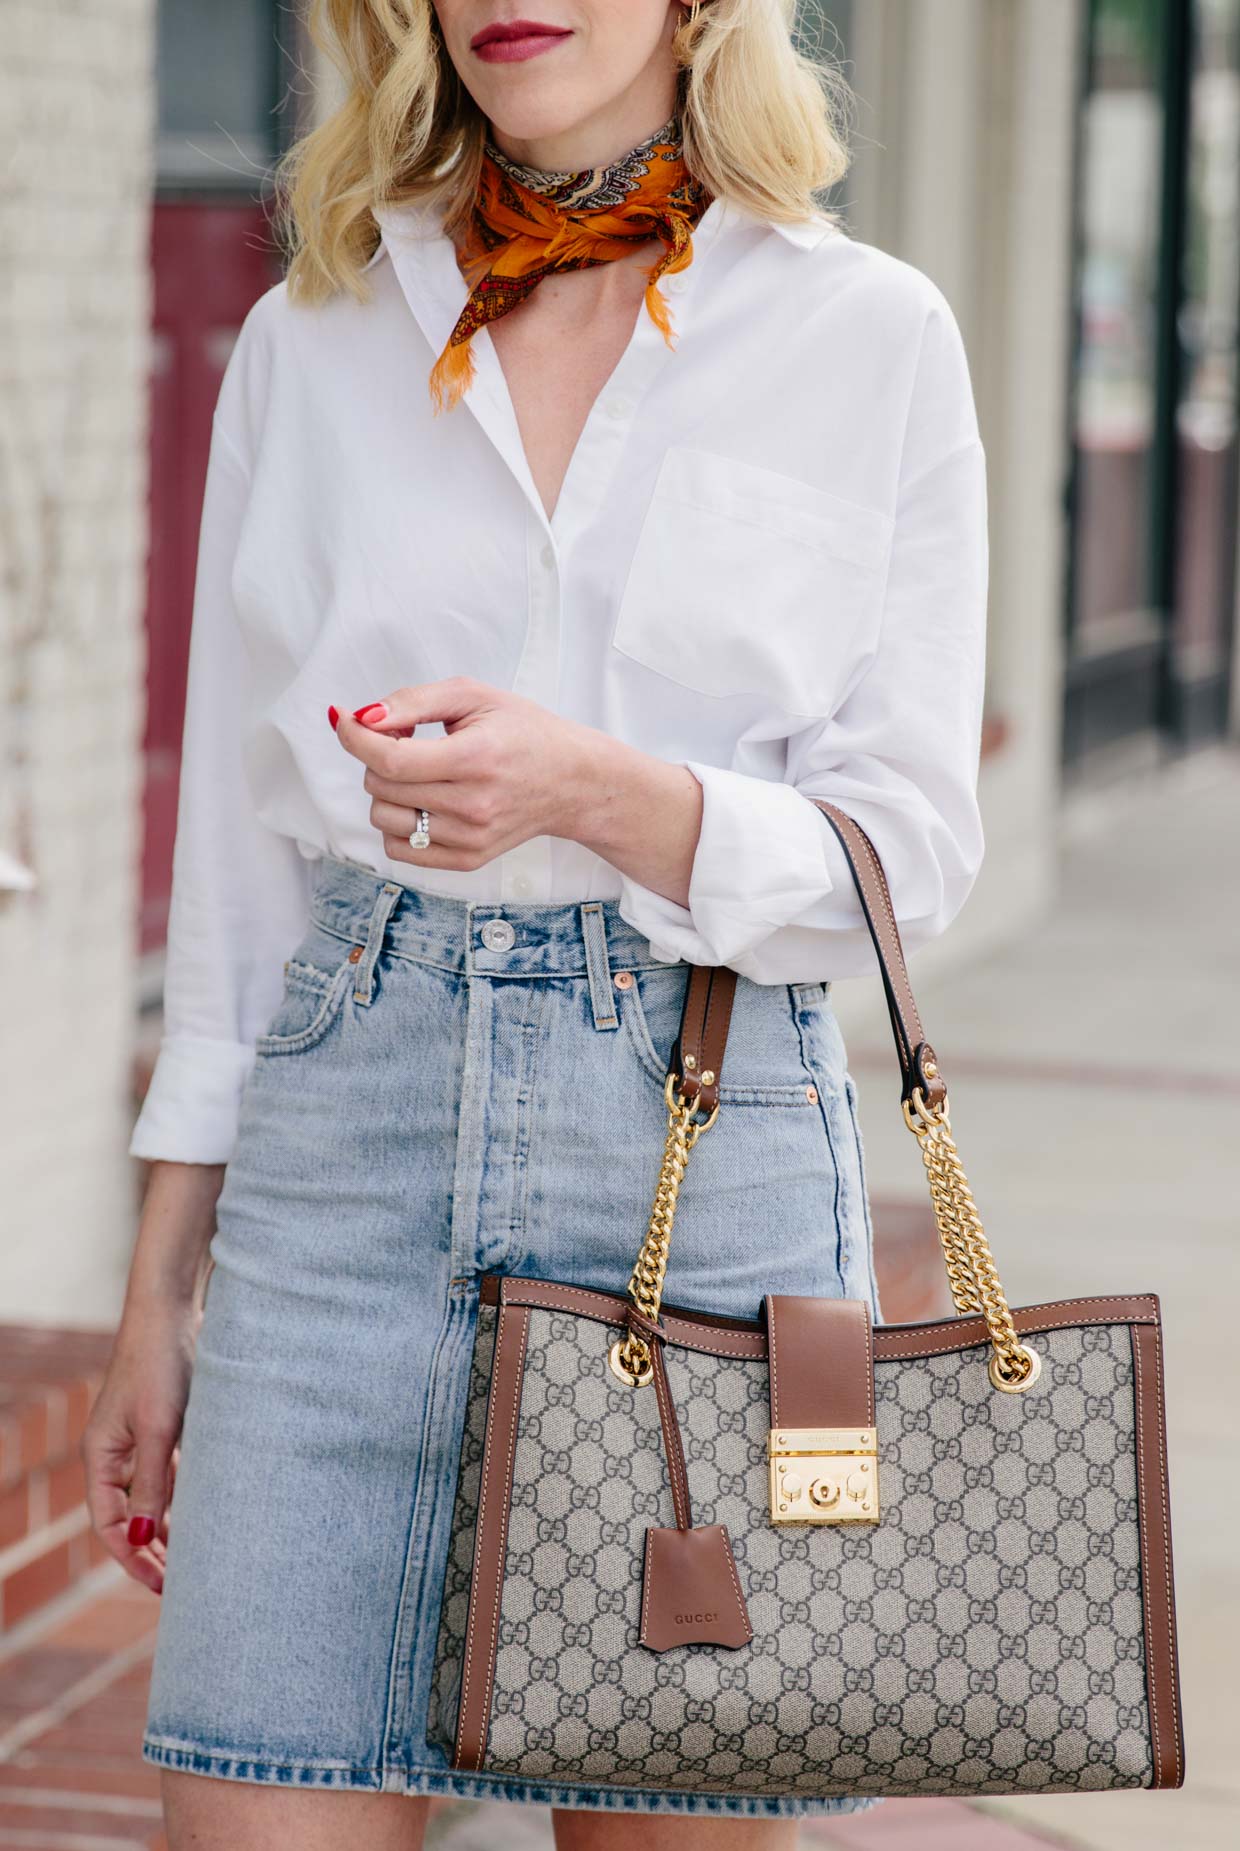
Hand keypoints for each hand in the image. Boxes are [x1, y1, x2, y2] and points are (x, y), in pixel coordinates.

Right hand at [81, 1297, 199, 1594]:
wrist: (173, 1308)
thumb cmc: (162, 1363)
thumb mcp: (160, 1428)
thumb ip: (153, 1483)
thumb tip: (145, 1540)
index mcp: (102, 1456)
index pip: (111, 1525)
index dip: (134, 1559)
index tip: (163, 1587)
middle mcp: (115, 1452)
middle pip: (129, 1517)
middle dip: (152, 1551)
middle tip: (185, 1584)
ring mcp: (139, 1438)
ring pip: (151, 1496)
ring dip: (170, 1526)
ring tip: (198, 1559)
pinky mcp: (164, 1423)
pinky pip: (168, 1473)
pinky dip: (182, 1496)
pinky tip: (206, 1513)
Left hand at [330, 678, 599, 869]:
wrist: (571, 781)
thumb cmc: (523, 731)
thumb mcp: (474, 696)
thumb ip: (414, 701)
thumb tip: (363, 718)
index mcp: (475, 758)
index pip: (390, 760)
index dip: (356, 738)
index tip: (346, 720)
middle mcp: (473, 805)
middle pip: (381, 786)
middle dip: (378, 757)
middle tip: (408, 741)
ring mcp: (470, 838)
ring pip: (383, 818)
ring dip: (385, 791)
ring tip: (419, 774)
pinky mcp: (468, 860)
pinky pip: (399, 849)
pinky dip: (396, 823)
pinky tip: (422, 802)